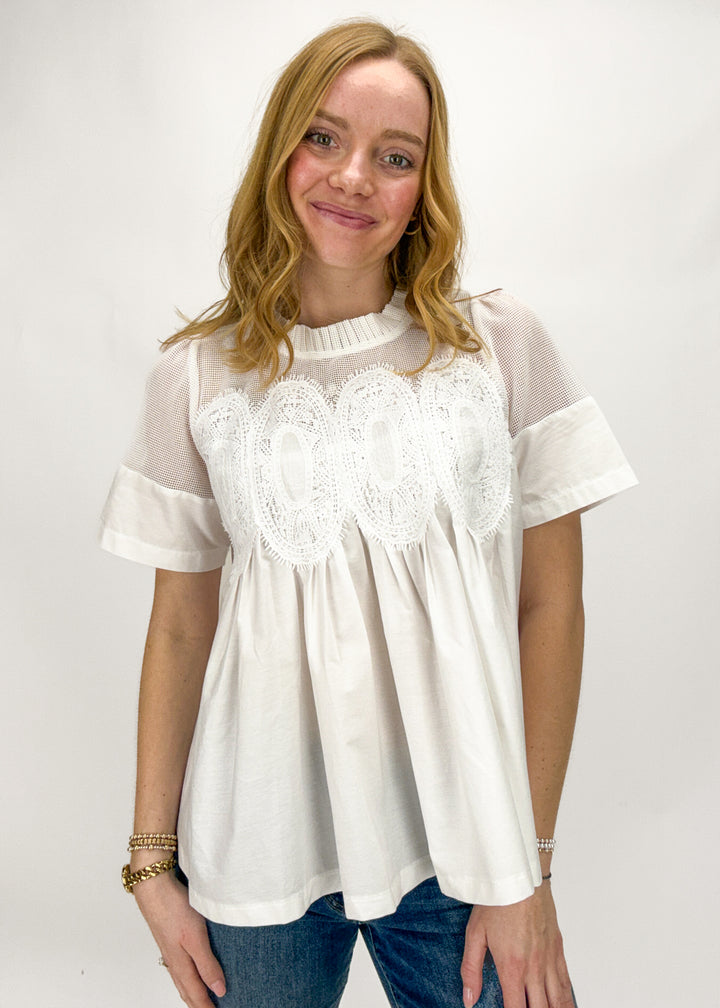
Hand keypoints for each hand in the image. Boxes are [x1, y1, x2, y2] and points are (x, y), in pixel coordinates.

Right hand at [133, 871, 225, 1005]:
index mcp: (180, 963)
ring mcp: (169, 948)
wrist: (153, 886)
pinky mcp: (169, 936)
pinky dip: (186, 974)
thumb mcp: (195, 938)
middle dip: (197, 1002)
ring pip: (181, 977)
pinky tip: (190, 968)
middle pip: (186, 989)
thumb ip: (207, 964)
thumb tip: (218, 990)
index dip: (206, 1006)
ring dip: (192, 990)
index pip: (196, 992)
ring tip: (201, 997)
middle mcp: (173, 959)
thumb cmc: (173, 909)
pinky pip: (178, 964)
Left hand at [460, 882, 573, 1007]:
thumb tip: (469, 998)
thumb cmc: (498, 902)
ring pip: (558, 1000)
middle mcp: (534, 969)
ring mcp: (549, 959)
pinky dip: (566, 998)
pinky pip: (566, 981)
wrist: (521, 877)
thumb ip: (471, 970)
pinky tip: (563, 1003)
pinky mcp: (558, 949)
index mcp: (512, 968)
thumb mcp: (475, 935)